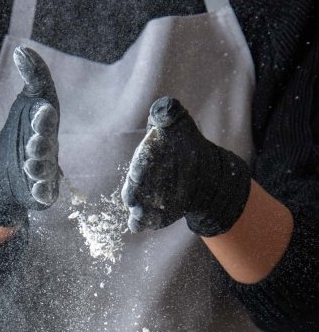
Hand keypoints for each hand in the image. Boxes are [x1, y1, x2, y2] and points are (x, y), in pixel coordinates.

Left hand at [0, 46, 59, 227]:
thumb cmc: (24, 129)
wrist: (5, 168)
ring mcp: (45, 171)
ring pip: (44, 169)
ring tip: (30, 163)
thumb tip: (21, 49)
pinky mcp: (41, 192)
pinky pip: (44, 193)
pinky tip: (37, 190)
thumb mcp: (29, 101)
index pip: (46, 119)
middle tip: (33, 141)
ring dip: (39, 166)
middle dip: (41, 142)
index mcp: (45, 125)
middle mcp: (48, 148)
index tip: (41, 110)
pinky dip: (42, 191)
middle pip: (46, 145)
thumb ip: (32, 75)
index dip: (43, 116)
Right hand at [121, 97, 250, 236]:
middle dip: (135, 193)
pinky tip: (151, 223)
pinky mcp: (152, 216)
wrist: (200, 172)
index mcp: (143, 159)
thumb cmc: (183, 144)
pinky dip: (146, 224)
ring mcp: (144, 200)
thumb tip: (165, 107)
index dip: (140, 168)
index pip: (138, 165)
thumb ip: (169, 114)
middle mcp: (138, 182)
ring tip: (145, 213)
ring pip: (136, 210)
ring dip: (140, 212)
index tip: (142, 169)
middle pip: (131, 191)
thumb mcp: (178, 125)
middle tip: (137, 197)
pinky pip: (144, 223)